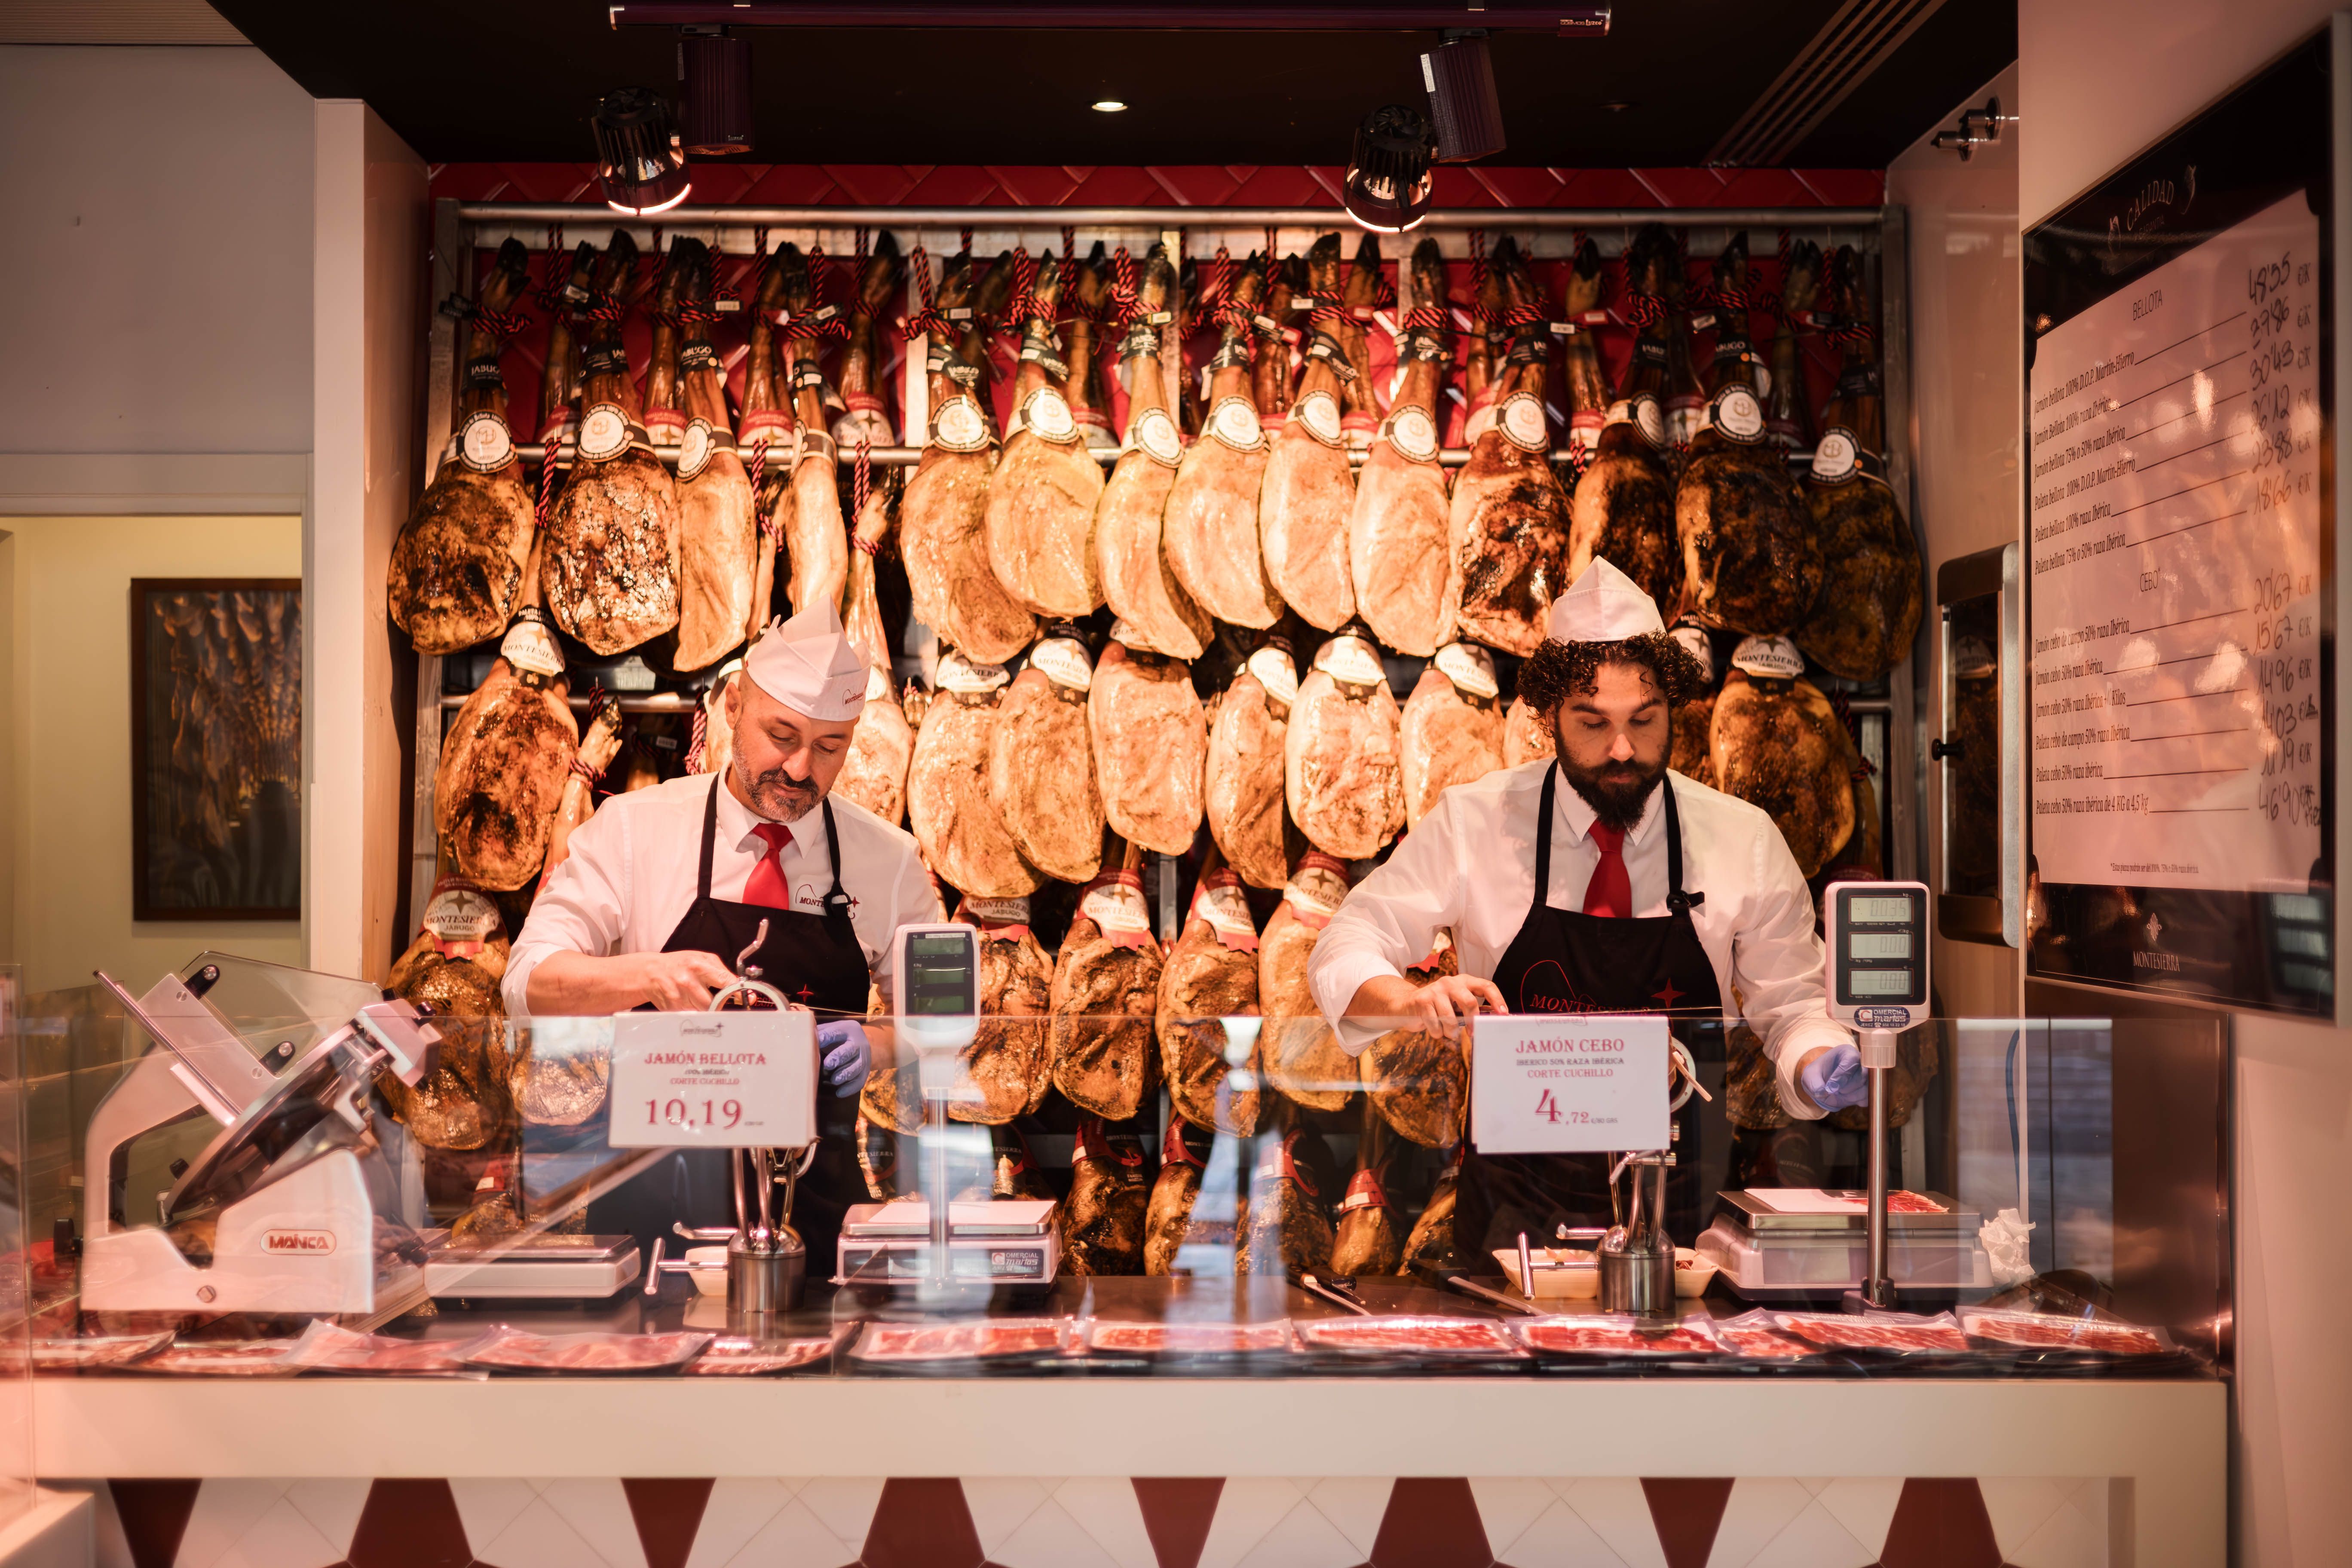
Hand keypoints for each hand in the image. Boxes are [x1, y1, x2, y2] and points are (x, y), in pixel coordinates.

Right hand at [634, 950, 738, 1011]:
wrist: (651, 972)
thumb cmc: (680, 964)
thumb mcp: (701, 958)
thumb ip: (721, 971)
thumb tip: (740, 985)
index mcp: (698, 966)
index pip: (724, 981)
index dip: (737, 991)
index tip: (748, 997)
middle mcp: (688, 982)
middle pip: (714, 1003)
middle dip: (721, 1004)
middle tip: (722, 1001)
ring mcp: (679, 997)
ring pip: (704, 1012)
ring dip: (707, 1009)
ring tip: (701, 999)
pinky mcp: (672, 1009)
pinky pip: (691, 1016)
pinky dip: (695, 1012)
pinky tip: (689, 1003)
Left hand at [816, 1019, 870, 1094]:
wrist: (862, 1044)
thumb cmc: (839, 1038)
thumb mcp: (832, 1029)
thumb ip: (819, 1033)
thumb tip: (801, 1038)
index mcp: (847, 1030)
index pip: (837, 1032)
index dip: (827, 1037)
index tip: (817, 1042)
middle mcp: (858, 1043)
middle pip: (849, 1050)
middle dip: (838, 1057)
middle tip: (828, 1065)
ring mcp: (863, 1058)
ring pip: (856, 1067)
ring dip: (845, 1074)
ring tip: (834, 1080)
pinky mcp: (865, 1072)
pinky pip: (859, 1081)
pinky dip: (850, 1088)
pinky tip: (839, 1093)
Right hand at [1348, 972, 1504, 1038]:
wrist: (1407, 1004)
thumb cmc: (1438, 1007)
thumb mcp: (1457, 1004)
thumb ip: (1473, 1009)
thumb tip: (1496, 1020)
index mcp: (1464, 981)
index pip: (1486, 986)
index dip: (1497, 1000)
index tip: (1504, 1014)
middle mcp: (1450, 982)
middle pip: (1469, 1001)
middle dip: (1472, 1021)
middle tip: (1472, 1034)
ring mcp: (1435, 990)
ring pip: (1450, 1018)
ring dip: (1450, 1032)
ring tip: (1447, 1032)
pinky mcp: (1422, 1000)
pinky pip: (1435, 1024)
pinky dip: (1437, 1033)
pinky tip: (1434, 1029)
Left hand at [1798, 1042, 1867, 1111]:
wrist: (1825, 1084)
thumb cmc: (1818, 1075)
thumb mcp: (1810, 1076)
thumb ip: (1815, 1084)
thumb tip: (1823, 1093)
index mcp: (1847, 1052)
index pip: (1851, 1060)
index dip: (1841, 1076)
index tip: (1829, 1087)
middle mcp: (1862, 1062)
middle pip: (1862, 1075)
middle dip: (1845, 1087)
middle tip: (1832, 1090)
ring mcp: (1869, 1076)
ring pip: (1867, 1088)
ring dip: (1850, 1096)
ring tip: (1838, 1092)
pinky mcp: (1870, 1090)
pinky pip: (1868, 1098)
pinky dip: (1856, 1101)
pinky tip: (1846, 1096)